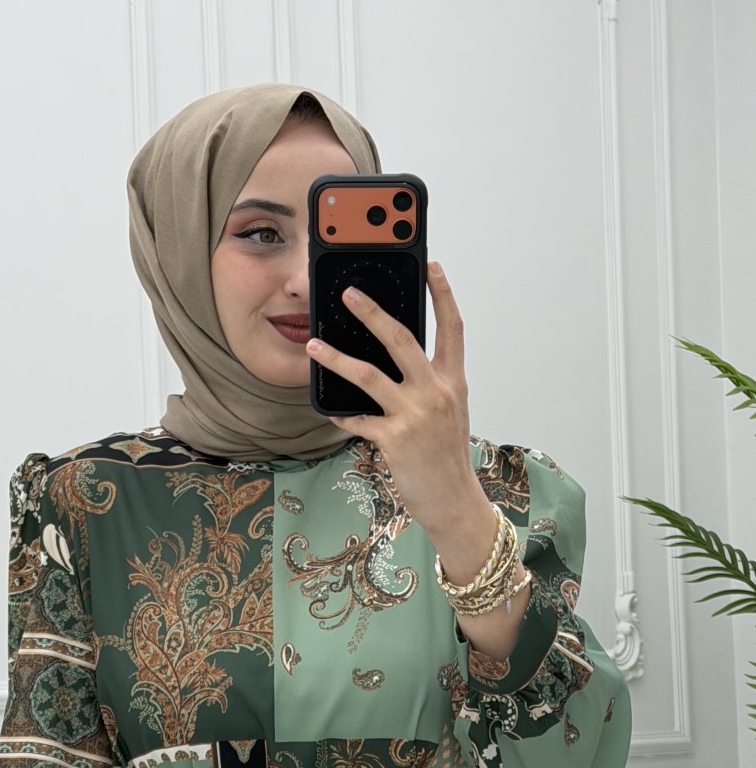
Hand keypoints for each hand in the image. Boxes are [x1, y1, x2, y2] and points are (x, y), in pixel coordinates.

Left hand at [305, 261, 488, 543]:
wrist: (454, 500)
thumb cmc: (448, 457)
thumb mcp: (449, 412)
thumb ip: (430, 384)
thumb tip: (400, 361)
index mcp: (453, 381)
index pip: (452, 327)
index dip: (443, 294)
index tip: (432, 266)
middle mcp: (436, 392)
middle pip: (401, 338)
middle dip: (372, 311)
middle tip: (348, 293)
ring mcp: (414, 415)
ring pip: (368, 374)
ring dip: (336, 358)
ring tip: (313, 346)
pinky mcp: (394, 439)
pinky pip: (358, 420)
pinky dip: (341, 415)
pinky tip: (329, 411)